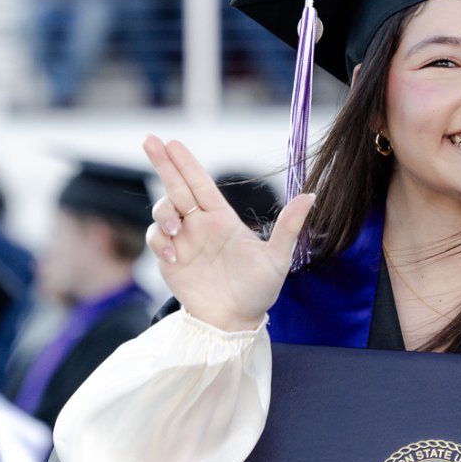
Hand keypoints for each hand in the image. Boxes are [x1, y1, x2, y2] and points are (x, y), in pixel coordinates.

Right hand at [142, 135, 313, 330]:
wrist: (237, 322)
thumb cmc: (260, 290)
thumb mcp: (278, 258)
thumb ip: (289, 226)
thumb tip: (312, 194)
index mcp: (223, 219)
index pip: (200, 183)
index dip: (186, 163)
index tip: (171, 142)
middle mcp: (200, 225)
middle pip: (176, 187)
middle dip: (162, 163)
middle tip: (149, 139)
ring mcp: (184, 242)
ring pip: (162, 211)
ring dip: (164, 211)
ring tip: (176, 227)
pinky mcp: (170, 261)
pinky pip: (157, 240)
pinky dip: (160, 242)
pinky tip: (175, 255)